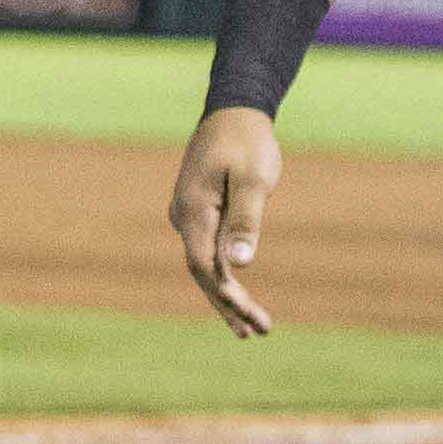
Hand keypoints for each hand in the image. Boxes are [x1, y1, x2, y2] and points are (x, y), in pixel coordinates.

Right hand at [172, 105, 279, 338]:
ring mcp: (188, 214)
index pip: (203, 263)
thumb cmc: (247, 143)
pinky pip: (206, 250)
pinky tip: (236, 294)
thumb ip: (246, 221)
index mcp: (193, 209)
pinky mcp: (198, 212)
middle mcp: (183, 215)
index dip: (225, 294)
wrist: (233, 110)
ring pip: (203, 264)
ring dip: (225, 296)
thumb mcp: (254, 180)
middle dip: (228, 304)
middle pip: (201, 271)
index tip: (251, 316)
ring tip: (250, 329)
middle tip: (259, 332)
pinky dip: (222, 275)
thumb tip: (241, 265)